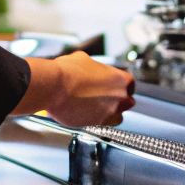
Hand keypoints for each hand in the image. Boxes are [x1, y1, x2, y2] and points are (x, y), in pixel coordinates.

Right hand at [15, 52, 134, 126]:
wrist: (55, 87)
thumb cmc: (67, 72)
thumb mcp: (84, 59)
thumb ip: (94, 67)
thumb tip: (90, 68)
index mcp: (120, 79)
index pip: (130, 84)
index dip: (120, 85)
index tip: (114, 86)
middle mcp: (119, 97)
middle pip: (128, 101)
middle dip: (118, 100)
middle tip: (105, 96)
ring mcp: (110, 111)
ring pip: (119, 117)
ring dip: (111, 113)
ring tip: (98, 108)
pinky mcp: (97, 123)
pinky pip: (103, 125)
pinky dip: (98, 121)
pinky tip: (88, 114)